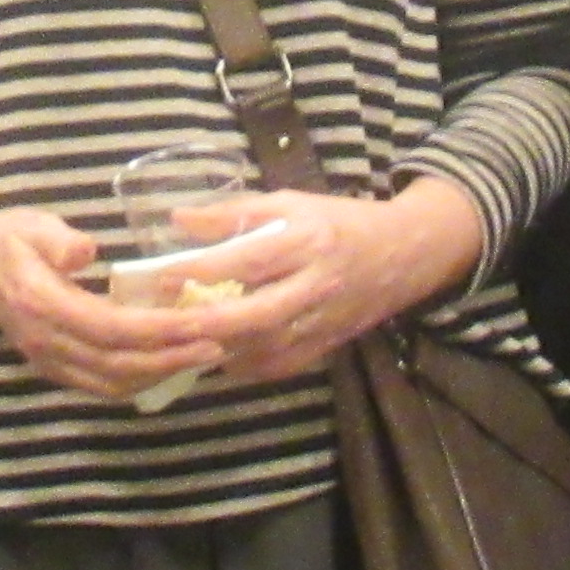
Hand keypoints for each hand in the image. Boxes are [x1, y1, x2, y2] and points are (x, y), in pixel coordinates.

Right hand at [0, 206, 238, 406]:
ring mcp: (49, 362)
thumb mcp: (33, 225)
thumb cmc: (11, 239)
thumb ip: (59, 240)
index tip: (200, 323)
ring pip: (113, 384)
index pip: (110, 327)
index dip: (158, 330)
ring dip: (161, 375)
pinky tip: (170, 365)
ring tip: (203, 356)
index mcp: (43, 304)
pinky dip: (140, 381)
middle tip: (218, 345)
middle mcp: (47, 342)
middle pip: (117, 365)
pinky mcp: (55, 370)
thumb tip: (87, 252)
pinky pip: (103, 387)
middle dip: (171, 359)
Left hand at [145, 178, 485, 389]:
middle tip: (169, 323)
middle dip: (210, 323)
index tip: (166, 273)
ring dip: (223, 348)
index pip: (252, 258)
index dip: (207, 268)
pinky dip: (246, 366)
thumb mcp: (291, 203)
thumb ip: (236, 213)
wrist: (403, 254)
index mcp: (309, 240)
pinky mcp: (327, 346)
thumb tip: (179, 221)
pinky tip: (219, 357)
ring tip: (184, 342)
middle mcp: (318, 285)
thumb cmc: (338, 221)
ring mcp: (324, 321)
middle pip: (259, 314)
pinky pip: (281, 365)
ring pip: (267, 346)